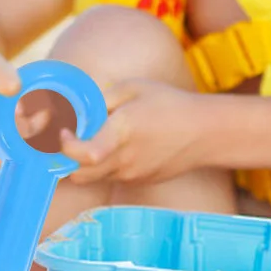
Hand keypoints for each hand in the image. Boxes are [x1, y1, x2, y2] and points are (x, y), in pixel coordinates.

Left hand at [62, 79, 208, 185]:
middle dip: (65, 160)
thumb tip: (74, 110)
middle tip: (68, 141)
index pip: (83, 154)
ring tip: (92, 140)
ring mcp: (132, 175)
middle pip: (78, 175)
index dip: (65, 147)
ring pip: (92, 178)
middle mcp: (124, 159)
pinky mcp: (139, 182)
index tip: (64, 132)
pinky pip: (110, 178)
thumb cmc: (169, 104)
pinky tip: (114, 148)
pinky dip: (102, 166)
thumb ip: (101, 99)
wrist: (206, 132)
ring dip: (83, 164)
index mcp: (122, 132)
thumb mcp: (133, 88)